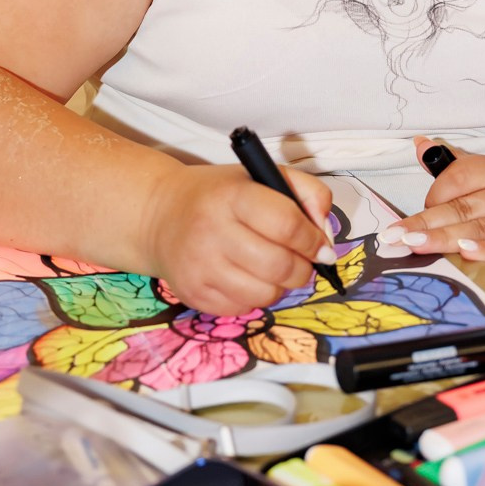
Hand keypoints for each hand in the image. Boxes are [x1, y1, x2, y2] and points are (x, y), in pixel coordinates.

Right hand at [144, 162, 334, 313]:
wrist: (159, 215)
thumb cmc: (219, 195)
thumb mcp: (262, 177)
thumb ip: (305, 193)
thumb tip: (324, 235)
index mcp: (233, 196)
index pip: (287, 224)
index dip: (313, 240)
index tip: (321, 246)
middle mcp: (212, 231)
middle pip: (280, 265)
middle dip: (303, 268)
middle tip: (303, 261)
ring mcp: (200, 267)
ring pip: (266, 294)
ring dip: (282, 285)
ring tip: (274, 267)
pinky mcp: (194, 294)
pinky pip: (245, 308)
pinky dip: (257, 296)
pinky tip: (248, 276)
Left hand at [381, 138, 484, 282]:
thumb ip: (456, 167)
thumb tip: (419, 144)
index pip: (464, 175)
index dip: (436, 192)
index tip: (417, 212)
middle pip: (467, 207)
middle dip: (427, 222)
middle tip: (397, 235)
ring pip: (484, 229)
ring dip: (446, 238)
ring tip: (416, 245)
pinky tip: (465, 254)